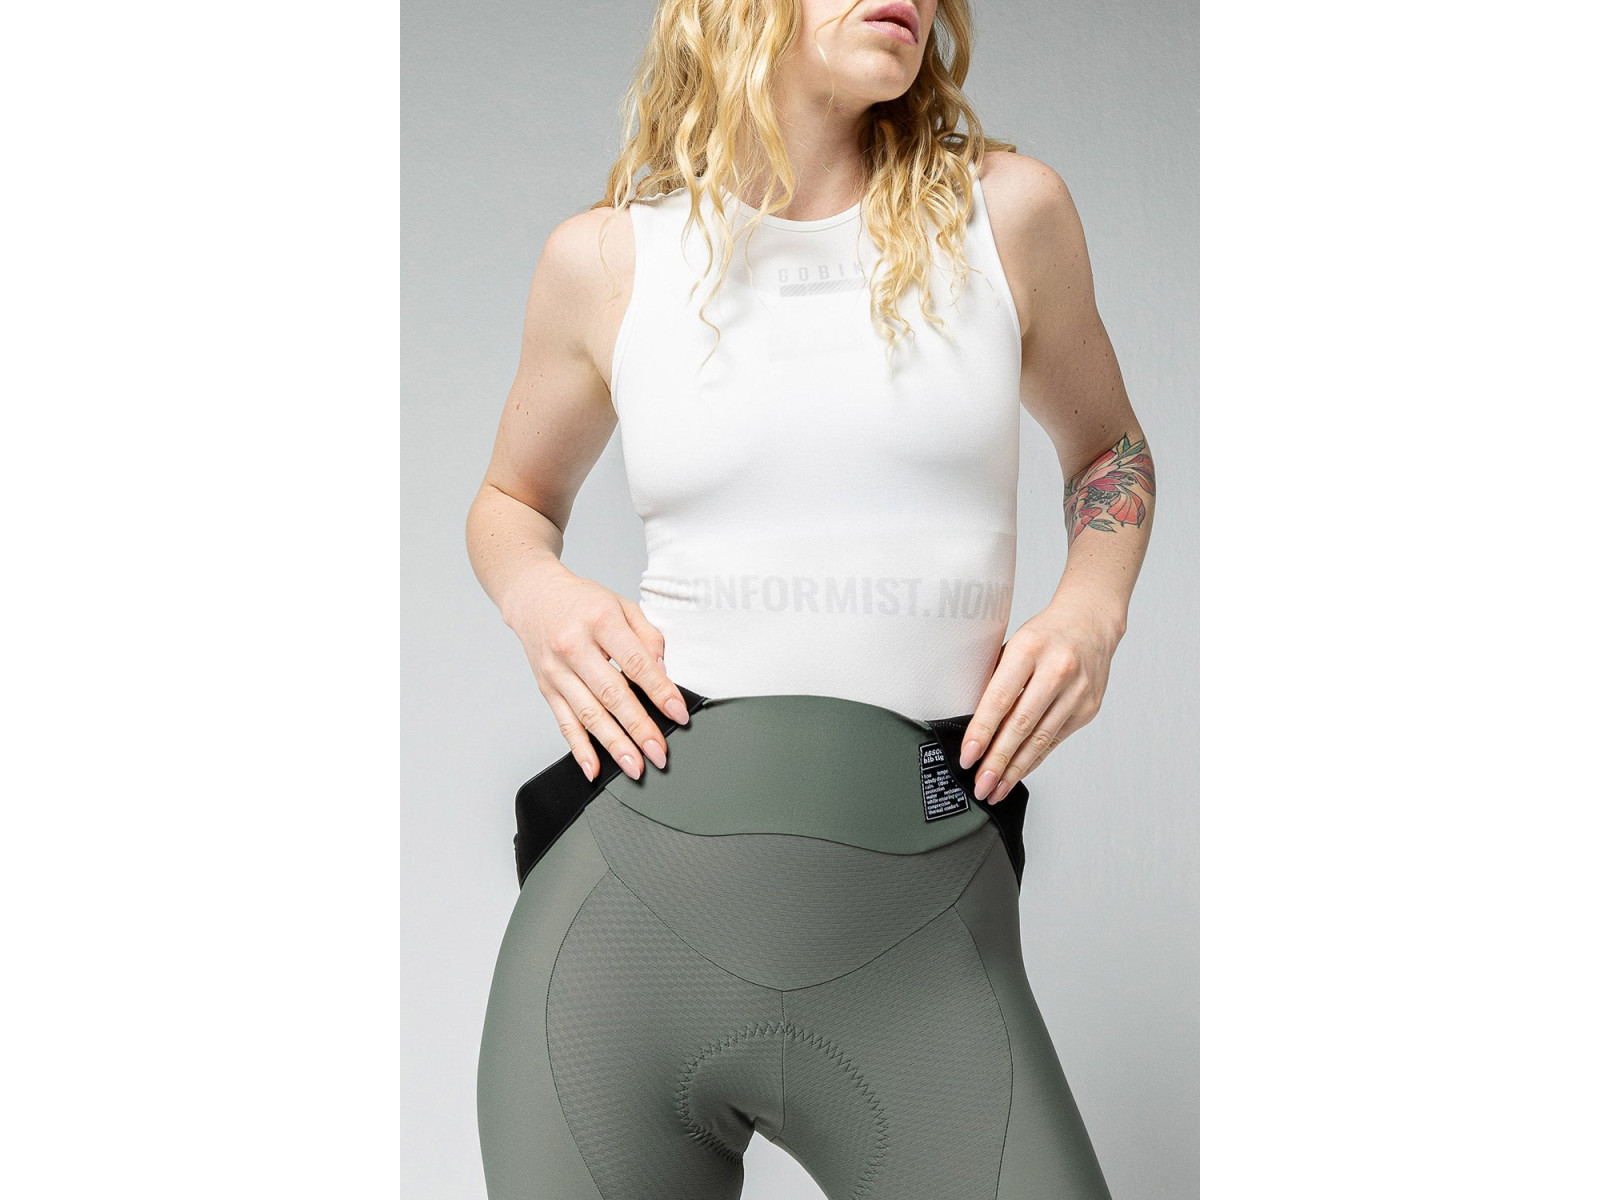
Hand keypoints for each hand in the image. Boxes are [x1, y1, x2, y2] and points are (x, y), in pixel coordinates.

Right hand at [502, 559, 691, 782]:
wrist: (533, 596)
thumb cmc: (582, 601)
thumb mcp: (621, 605)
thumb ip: (647, 636)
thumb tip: (663, 671)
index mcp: (599, 621)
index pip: (634, 662)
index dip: (659, 691)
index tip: (678, 713)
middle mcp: (573, 646)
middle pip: (611, 694)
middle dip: (638, 728)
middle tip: (659, 753)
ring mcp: (556, 670)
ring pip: (588, 714)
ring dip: (613, 744)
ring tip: (634, 767)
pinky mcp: (545, 687)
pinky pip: (564, 723)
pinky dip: (579, 749)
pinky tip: (593, 768)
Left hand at [959, 599, 1124, 802]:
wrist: (1091, 622)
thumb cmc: (1044, 634)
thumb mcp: (1013, 645)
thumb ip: (996, 680)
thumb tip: (973, 725)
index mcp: (1030, 649)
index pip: (1000, 698)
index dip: (982, 732)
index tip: (968, 756)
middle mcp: (1057, 670)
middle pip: (1021, 725)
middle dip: (998, 761)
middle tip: (981, 785)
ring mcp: (1077, 691)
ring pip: (1040, 739)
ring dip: (1015, 769)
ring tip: (996, 789)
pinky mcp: (1088, 708)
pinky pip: (1054, 740)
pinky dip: (1034, 759)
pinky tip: (1018, 772)